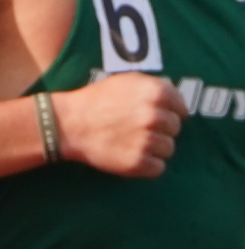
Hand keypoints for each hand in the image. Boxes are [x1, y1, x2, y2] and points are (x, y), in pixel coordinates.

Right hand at [53, 73, 186, 176]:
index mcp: (153, 92)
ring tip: (133, 142)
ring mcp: (146, 140)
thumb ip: (154, 86)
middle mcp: (153, 115)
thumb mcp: (124, 81)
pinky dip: (147, 165)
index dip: (171, 112)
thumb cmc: (96, 101)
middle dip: (161, 129)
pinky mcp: (138, 162)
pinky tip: (131, 154)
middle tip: (138, 129)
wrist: (67, 124)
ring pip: (168, 149)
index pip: (181, 107)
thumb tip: (177, 101)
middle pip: (175, 128)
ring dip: (154, 148)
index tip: (158, 115)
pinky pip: (158, 168)